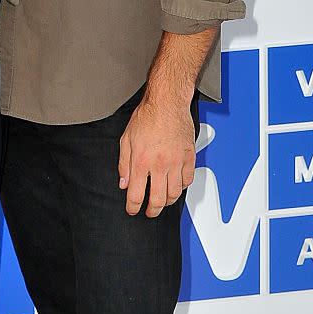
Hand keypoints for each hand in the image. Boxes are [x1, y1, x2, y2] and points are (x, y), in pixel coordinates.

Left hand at [118, 93, 194, 216]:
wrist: (167, 102)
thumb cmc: (147, 116)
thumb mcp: (126, 139)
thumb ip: (123, 164)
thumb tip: (124, 183)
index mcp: (141, 161)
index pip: (136, 195)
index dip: (133, 207)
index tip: (133, 210)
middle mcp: (160, 164)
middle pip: (158, 200)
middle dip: (152, 211)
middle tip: (150, 211)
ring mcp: (176, 162)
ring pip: (174, 194)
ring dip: (167, 201)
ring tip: (162, 199)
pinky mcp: (189, 158)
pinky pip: (188, 181)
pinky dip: (181, 187)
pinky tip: (175, 184)